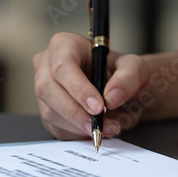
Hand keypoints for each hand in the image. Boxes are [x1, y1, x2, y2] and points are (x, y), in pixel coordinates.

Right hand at [33, 32, 147, 140]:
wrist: (117, 89)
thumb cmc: (120, 72)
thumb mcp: (135, 67)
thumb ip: (128, 78)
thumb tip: (110, 97)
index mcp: (64, 44)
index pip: (62, 65)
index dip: (78, 88)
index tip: (99, 106)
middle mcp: (46, 64)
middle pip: (48, 89)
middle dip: (75, 112)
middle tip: (100, 125)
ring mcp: (42, 87)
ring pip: (49, 110)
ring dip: (77, 125)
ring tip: (106, 128)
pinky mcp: (46, 109)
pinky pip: (54, 124)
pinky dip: (76, 131)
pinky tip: (94, 128)